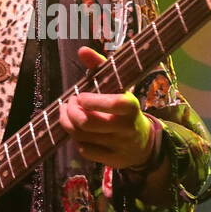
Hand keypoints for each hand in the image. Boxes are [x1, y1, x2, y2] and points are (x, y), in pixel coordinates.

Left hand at [58, 46, 152, 168]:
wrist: (144, 143)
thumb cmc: (124, 108)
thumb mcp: (117, 86)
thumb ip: (100, 66)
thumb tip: (82, 50)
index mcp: (131, 106)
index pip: (114, 104)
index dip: (92, 101)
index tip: (79, 96)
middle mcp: (127, 128)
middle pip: (88, 123)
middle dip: (70, 112)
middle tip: (67, 104)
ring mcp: (119, 146)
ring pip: (82, 137)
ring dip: (68, 124)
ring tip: (67, 114)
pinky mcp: (113, 161)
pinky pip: (86, 151)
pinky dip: (77, 141)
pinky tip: (78, 132)